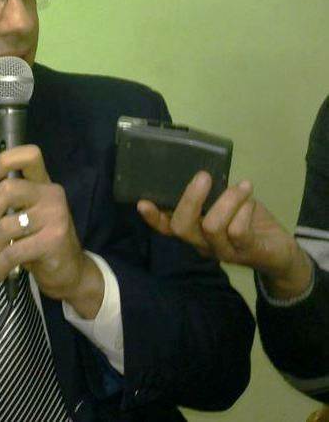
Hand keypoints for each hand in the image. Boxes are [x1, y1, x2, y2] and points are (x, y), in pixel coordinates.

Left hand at [0, 144, 103, 317]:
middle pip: (8, 189)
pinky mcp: (51, 242)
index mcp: (44, 184)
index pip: (30, 155)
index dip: (6, 160)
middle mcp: (52, 195)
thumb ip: (13, 185)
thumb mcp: (30, 209)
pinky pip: (13, 252)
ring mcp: (54, 217)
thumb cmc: (43, 238)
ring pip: (5, 226)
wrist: (72, 271)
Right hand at [138, 171, 311, 298]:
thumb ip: (211, 195)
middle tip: (204, 176)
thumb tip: (201, 169)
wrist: (278, 251)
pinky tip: (251, 201)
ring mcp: (222, 250)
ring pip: (211, 226)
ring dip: (228, 199)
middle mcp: (201, 243)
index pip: (165, 228)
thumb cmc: (246, 220)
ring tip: (243, 186)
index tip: (142, 202)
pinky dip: (244, 209)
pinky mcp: (245, 252)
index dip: (153, 217)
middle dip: (191, 199)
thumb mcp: (225, 204)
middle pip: (181, 227)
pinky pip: (238, 230)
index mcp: (193, 230)